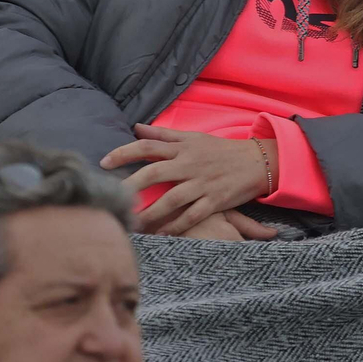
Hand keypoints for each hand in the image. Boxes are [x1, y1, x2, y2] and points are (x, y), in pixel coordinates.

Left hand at [102, 124, 277, 235]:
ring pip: (171, 200)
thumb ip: (164, 134)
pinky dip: (175, 226)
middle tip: (111, 198)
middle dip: (130, 186)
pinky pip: (191, 216)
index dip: (124, 153)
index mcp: (183, 148)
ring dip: (149, 213)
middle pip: (154, 174)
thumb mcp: (194, 137)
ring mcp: (203, 184)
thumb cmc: (222, 150)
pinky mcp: (216, 200)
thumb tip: (137, 127)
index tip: (104, 162)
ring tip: (131, 223)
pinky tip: (161, 234)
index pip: (148, 146)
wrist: (259, 162)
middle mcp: (190, 164)